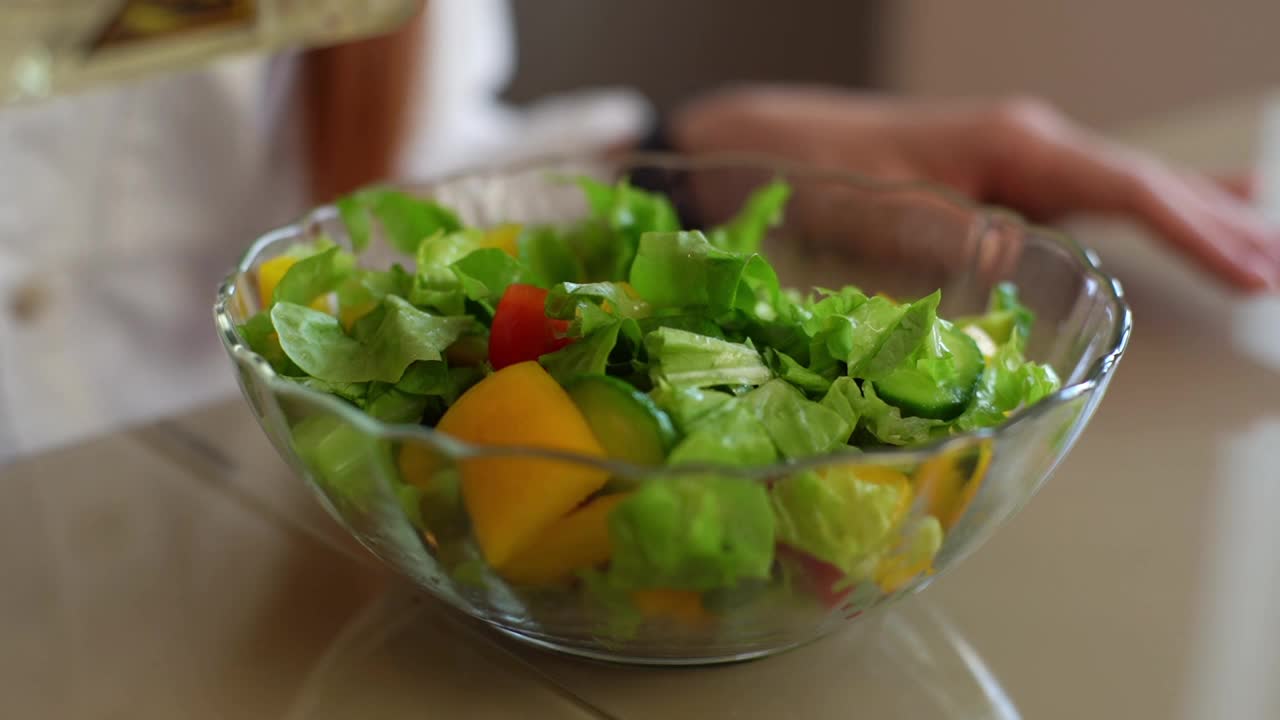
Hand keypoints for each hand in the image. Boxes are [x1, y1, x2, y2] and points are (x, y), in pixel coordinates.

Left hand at [671, 86, 1279, 291]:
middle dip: (1217, 224)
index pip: (1128, 188)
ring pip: (1127, 183)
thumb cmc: (821, 174)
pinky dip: (1150, 206)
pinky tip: (1180, 208)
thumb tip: (1038, 264)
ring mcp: (1016, 155)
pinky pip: (1094, 190)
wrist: (768, 144)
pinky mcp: (999, 174)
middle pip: (1145, 181)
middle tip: (1278, 269)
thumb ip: (969, 240)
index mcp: (1013, 146)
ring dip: (1197, 213)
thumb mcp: (892, 214)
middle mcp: (1027, 142)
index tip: (1253, 271)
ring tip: (1264, 238)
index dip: (1198, 231)